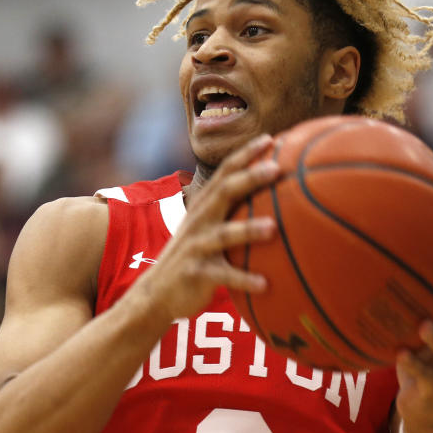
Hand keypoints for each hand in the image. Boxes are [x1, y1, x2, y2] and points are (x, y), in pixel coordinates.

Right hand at [133, 134, 278, 323]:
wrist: (156, 293)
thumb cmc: (193, 257)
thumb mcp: (205, 229)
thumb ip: (229, 211)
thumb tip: (273, 198)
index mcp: (204, 207)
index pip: (224, 173)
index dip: (245, 154)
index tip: (270, 139)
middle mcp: (199, 222)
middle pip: (224, 193)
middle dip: (250, 178)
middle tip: (276, 169)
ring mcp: (196, 247)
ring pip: (223, 235)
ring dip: (248, 230)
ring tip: (273, 228)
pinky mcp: (196, 274)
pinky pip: (223, 277)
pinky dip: (244, 280)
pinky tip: (265, 284)